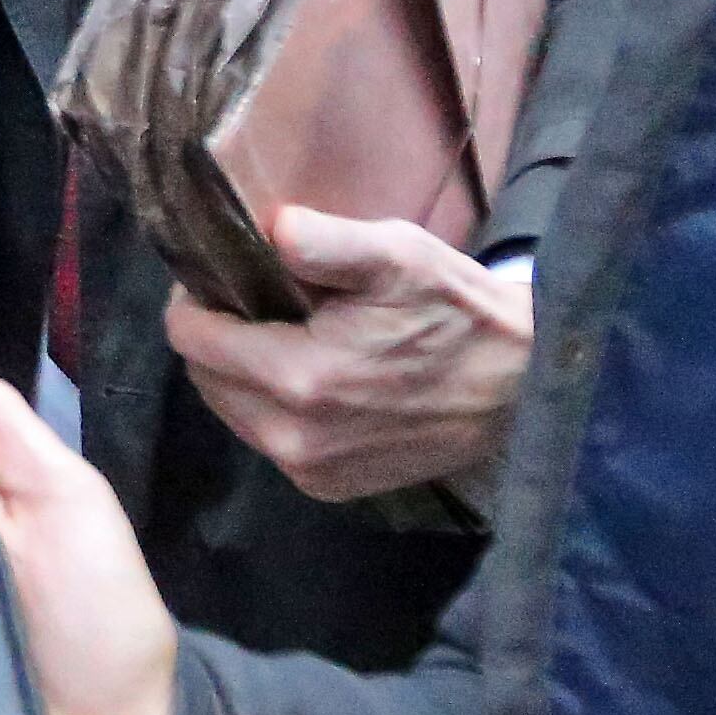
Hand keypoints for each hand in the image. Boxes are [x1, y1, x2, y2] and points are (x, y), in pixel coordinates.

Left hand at [165, 207, 532, 501]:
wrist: (523, 388)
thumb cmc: (457, 312)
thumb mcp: (397, 256)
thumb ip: (322, 240)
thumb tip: (266, 226)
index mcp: (300, 378)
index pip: (192, 340)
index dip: (196, 302)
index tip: (221, 278)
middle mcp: (294, 437)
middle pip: (205, 378)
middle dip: (217, 337)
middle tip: (256, 302)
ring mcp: (310, 470)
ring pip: (232, 411)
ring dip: (243, 374)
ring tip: (285, 336)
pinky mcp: (329, 488)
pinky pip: (268, 440)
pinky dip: (274, 408)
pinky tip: (313, 378)